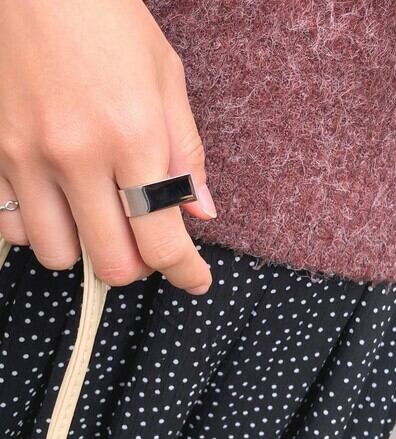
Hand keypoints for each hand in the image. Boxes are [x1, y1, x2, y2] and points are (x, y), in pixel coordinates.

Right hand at [0, 0, 216, 293]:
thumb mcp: (167, 82)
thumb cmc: (111, 23)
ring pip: (60, 256)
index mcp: (133, 137)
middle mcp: (77, 156)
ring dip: (88, 249)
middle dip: (139, 266)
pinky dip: (44, 228)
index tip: (196, 280)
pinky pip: (14, 228)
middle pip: (112, 264)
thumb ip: (186, 155)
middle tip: (147, 243)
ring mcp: (25, 157)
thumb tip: (201, 211)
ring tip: (99, 216)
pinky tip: (59, 200)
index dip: (186, 272)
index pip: (163, 240)